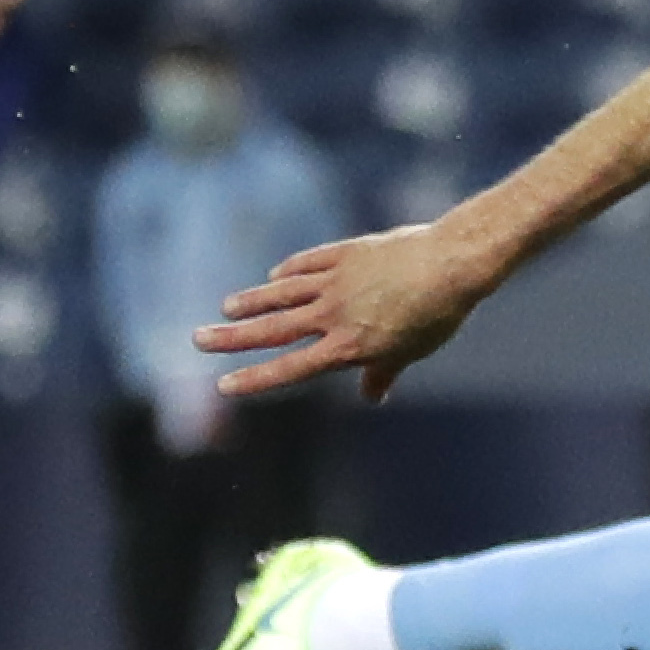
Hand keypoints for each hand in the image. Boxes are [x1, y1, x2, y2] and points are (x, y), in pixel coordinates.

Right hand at [202, 220, 503, 403]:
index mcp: (348, 347)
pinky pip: (307, 263)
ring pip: (282, 293)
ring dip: (252, 301)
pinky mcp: (345, 253)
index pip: (291, 368)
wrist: (452, 263)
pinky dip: (289, 270)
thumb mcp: (411, 352)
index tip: (225, 384)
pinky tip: (275, 275)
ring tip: (226, 308)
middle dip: (232, 338)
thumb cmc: (437, 315)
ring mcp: (336, 281)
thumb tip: (373, 396)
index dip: (256, 378)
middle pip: (272, 329)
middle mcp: (333, 315)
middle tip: (197, 339)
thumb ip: (383, 373)